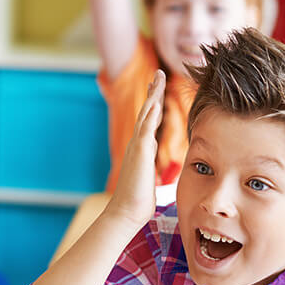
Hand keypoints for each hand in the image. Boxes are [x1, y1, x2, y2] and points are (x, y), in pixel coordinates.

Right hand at [105, 70, 165, 226]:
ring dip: (153, 95)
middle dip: (153, 92)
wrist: (126, 211)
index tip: (157, 89)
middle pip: (147, 111)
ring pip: (146, 114)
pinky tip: (156, 100)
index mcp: (141, 148)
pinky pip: (147, 127)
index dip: (154, 104)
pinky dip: (151, 112)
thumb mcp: (147, 179)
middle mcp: (138, 143)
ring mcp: (138, 145)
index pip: (149, 121)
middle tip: (158, 73)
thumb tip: (152, 170)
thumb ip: (149, 169)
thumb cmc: (137, 201)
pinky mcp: (140, 151)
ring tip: (158, 77)